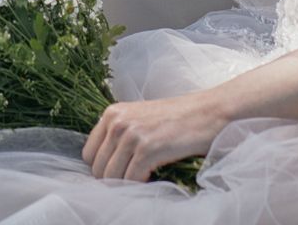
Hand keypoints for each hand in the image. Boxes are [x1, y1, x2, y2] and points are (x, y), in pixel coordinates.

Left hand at [83, 92, 226, 181]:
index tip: (119, 172)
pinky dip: (140, 186)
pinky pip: (131, 180)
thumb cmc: (177, 118)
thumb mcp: (139, 118)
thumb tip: (104, 164)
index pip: (88, 153)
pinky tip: (152, 177)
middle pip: (97, 168)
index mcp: (111, 113)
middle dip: (113, 179)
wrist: (208, 112)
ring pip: (111, 177)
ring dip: (126, 184)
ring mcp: (131, 135)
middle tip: (133, 179)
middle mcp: (117, 122)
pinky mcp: (148, 149)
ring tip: (144, 178)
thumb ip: (119, 134)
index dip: (102, 167)